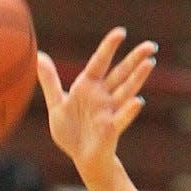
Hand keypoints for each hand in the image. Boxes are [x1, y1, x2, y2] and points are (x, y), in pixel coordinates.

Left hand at [36, 27, 156, 187]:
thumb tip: (38, 55)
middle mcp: (103, 96)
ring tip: (150, 64)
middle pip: (121, 73)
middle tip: (151, 45)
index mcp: (89, 86)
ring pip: (126, 91)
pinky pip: (121, 118)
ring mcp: (109, 111)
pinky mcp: (110, 129)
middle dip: (135, 59)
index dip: (109, 47)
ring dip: (137, 78)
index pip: (100, 62)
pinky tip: (138, 102)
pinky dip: (128, 111)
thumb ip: (49, 81)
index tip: (121, 32)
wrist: (80, 158)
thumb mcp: (56, 104)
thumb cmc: (72, 132)